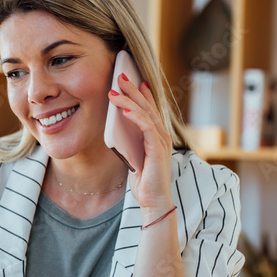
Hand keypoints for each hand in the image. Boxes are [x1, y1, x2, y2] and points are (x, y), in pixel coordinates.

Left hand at [108, 75, 172, 212]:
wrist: (153, 200)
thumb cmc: (144, 180)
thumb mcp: (132, 155)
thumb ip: (129, 140)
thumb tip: (116, 127)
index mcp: (157, 136)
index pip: (150, 110)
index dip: (142, 94)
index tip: (132, 80)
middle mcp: (162, 135)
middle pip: (147, 107)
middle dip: (133, 90)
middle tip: (120, 76)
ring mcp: (162, 141)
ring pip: (145, 114)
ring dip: (129, 100)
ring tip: (114, 91)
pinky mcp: (158, 149)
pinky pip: (146, 127)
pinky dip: (136, 117)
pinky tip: (125, 110)